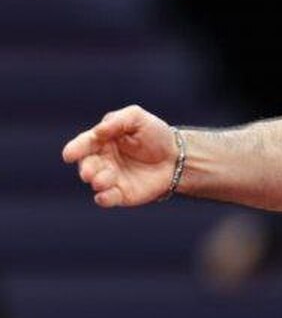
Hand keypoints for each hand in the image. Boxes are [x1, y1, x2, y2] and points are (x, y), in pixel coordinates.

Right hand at [61, 105, 177, 206]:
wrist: (177, 157)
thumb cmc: (155, 134)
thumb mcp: (138, 118)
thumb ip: (118, 121)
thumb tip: (98, 131)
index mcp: (101, 140)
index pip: (84, 144)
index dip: (76, 149)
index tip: (69, 154)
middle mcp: (101, 160)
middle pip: (86, 165)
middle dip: (86, 169)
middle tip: (89, 172)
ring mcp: (110, 178)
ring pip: (96, 182)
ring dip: (96, 182)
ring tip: (103, 180)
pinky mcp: (120, 194)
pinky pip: (106, 199)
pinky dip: (103, 199)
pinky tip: (104, 197)